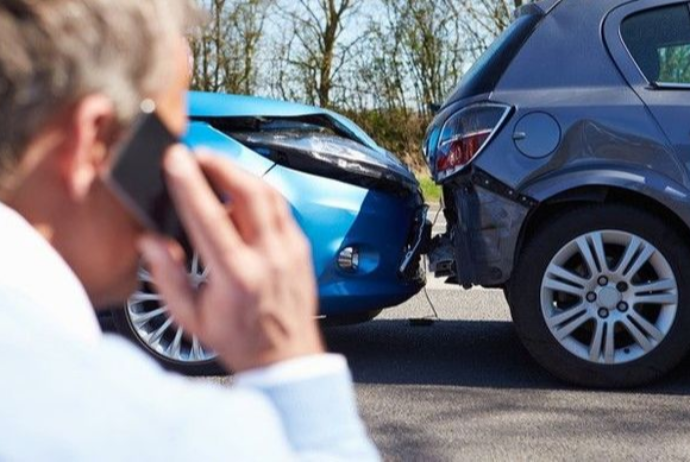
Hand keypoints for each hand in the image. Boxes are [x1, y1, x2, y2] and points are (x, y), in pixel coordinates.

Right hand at [138, 146, 323, 372]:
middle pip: (248, 192)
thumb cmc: (239, 340)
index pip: (210, 217)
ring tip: (215, 166)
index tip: (175, 159)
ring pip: (269, 193)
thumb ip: (167, 277)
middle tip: (196, 154)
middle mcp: (268, 258)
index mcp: (236, 276)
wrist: (286, 357)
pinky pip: (281, 207)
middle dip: (219, 163)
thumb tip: (150, 241)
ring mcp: (290, 250)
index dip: (189, 183)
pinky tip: (241, 191)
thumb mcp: (190, 318)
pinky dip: (259, 191)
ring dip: (240, 172)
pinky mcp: (301, 247)